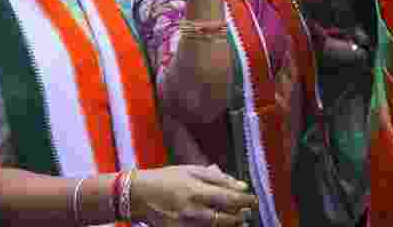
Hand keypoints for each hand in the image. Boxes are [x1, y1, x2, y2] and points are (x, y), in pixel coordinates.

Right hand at [132, 165, 257, 226]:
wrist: (137, 195)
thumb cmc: (166, 179)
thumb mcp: (192, 171)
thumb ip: (218, 178)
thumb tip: (242, 185)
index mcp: (197, 191)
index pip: (231, 198)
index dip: (247, 201)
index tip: (255, 200)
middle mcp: (192, 210)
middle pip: (226, 218)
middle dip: (241, 215)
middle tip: (248, 211)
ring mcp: (185, 224)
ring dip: (230, 225)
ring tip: (237, 220)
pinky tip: (218, 224)